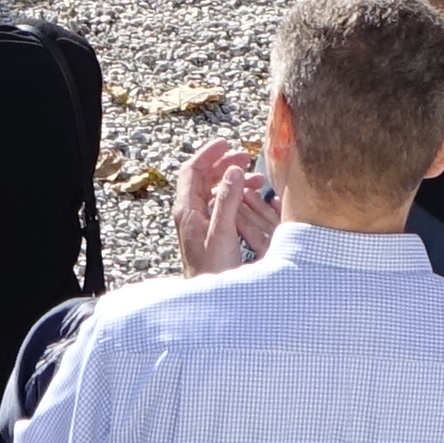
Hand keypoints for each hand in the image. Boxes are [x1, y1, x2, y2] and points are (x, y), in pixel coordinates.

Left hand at [173, 137, 279, 274]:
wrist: (211, 299)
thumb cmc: (214, 271)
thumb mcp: (223, 233)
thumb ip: (227, 201)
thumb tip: (233, 170)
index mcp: (187, 210)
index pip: (192, 171)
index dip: (208, 154)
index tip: (226, 143)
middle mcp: (190, 214)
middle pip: (204, 179)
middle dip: (224, 165)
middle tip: (247, 158)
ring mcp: (199, 224)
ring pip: (214, 192)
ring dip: (232, 181)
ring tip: (256, 179)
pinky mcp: (209, 233)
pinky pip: (220, 206)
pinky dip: (234, 197)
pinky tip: (250, 199)